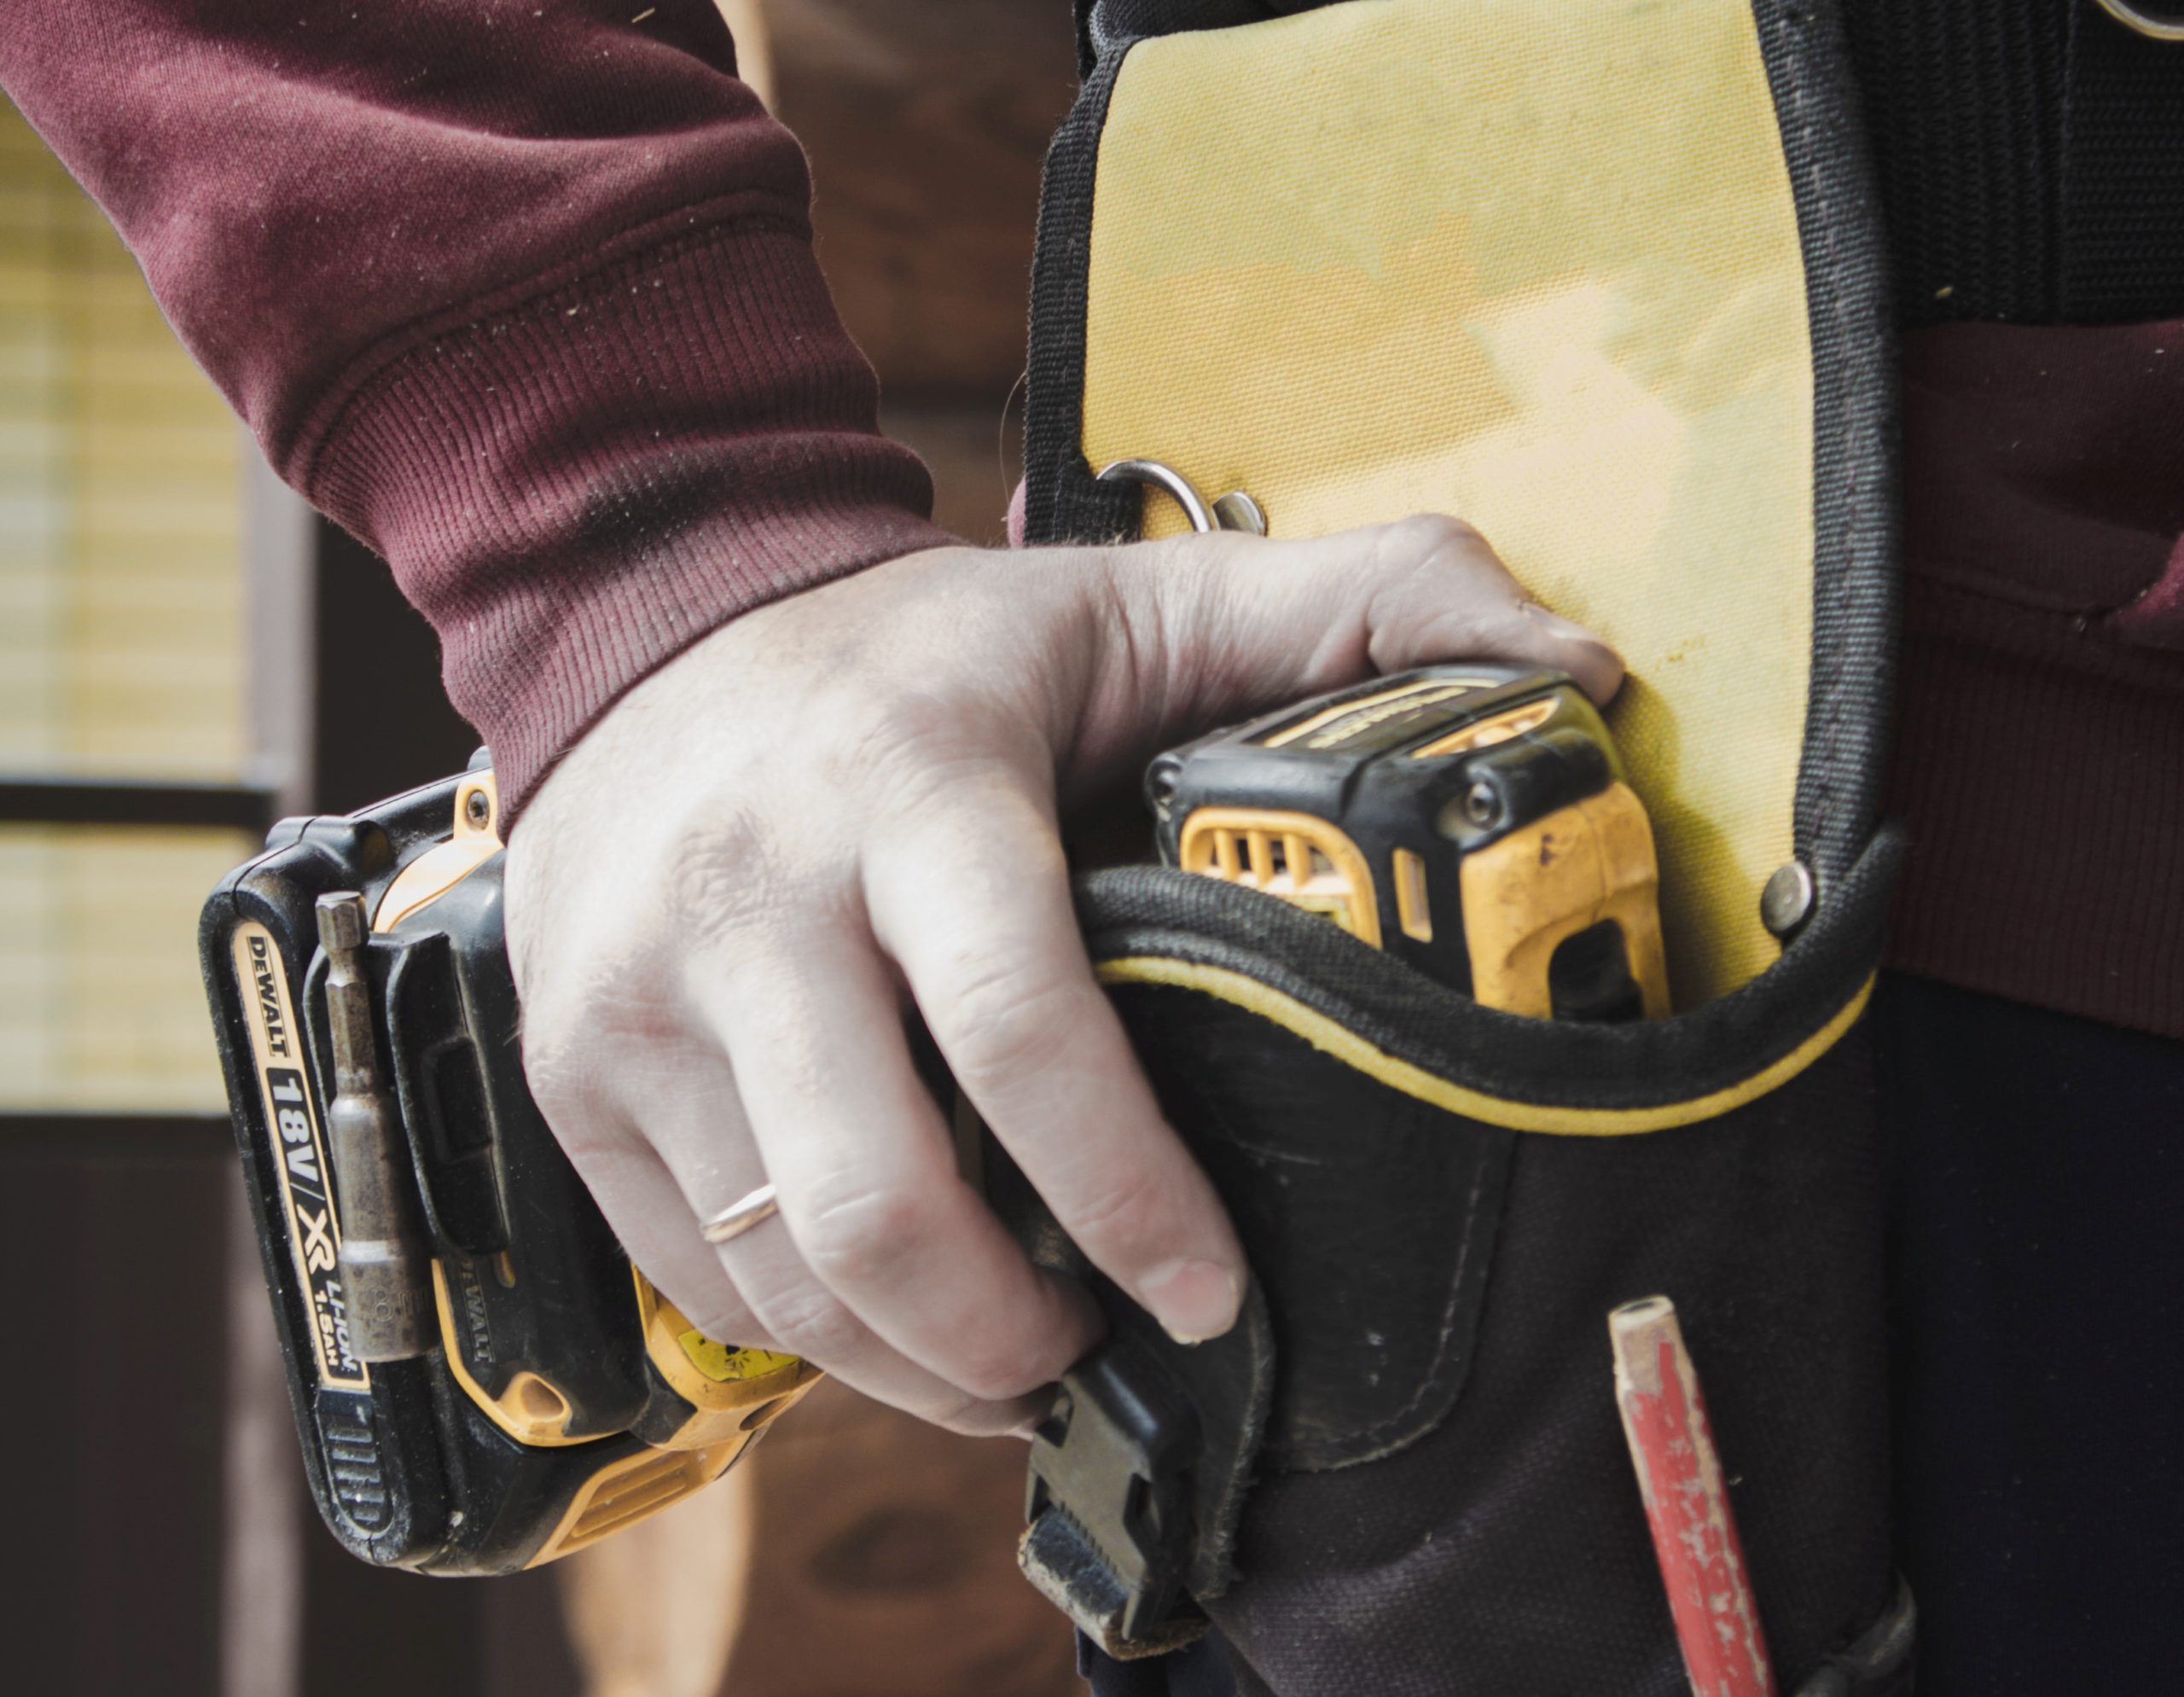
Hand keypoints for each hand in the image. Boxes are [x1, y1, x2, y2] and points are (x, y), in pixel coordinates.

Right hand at [504, 518, 1619, 1433]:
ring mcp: (636, 1001)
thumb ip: (1357, 606)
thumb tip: (1572, 669)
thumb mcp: (1132, 598)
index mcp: (910, 784)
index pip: (1022, 1025)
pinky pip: (701, 1279)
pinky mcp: (574, 1076)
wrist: (647, 626)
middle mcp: (749, 897)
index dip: (1134, 1194)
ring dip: (920, 1364)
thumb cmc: (920, 650)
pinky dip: (817, 1337)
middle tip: (1104, 1344)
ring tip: (1016, 1349)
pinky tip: (900, 1313)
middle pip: (877, 1205)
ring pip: (784, 1277)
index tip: (1211, 1291)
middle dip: (1013, 1333)